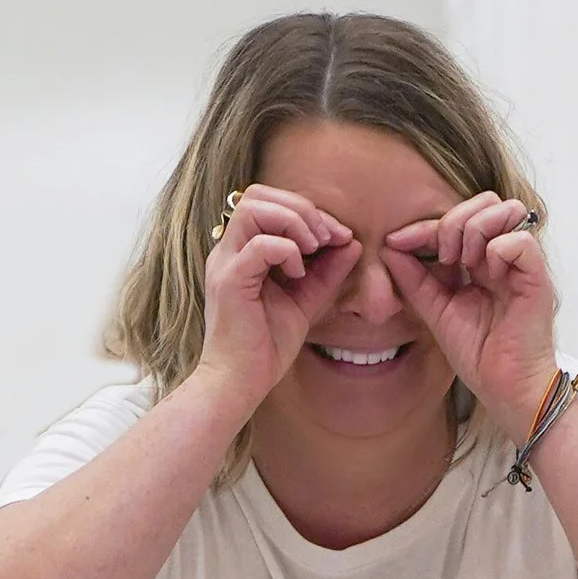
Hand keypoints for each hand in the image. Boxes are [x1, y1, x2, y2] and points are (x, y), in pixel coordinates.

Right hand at [194, 185, 363, 415]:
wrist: (241, 384)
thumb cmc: (265, 347)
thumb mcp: (305, 301)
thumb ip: (326, 272)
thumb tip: (352, 242)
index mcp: (243, 251)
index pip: (269, 202)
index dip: (307, 211)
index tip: (338, 236)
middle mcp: (229, 250)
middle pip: (258, 194)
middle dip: (301, 208)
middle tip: (327, 237)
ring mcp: (225, 263)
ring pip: (254, 207)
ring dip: (293, 222)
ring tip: (314, 249)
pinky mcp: (229, 281)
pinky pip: (260, 244)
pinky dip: (287, 251)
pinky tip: (298, 274)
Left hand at [387, 193, 558, 429]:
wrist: (504, 388)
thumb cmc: (478, 354)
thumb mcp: (435, 312)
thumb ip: (414, 280)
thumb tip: (388, 247)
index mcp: (481, 262)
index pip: (457, 220)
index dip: (424, 225)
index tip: (395, 242)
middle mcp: (503, 257)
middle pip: (485, 202)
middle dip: (454, 221)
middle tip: (444, 257)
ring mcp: (521, 265)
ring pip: (506, 210)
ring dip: (476, 230)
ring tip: (465, 263)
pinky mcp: (536, 277)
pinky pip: (520, 240)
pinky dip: (497, 249)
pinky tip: (487, 273)